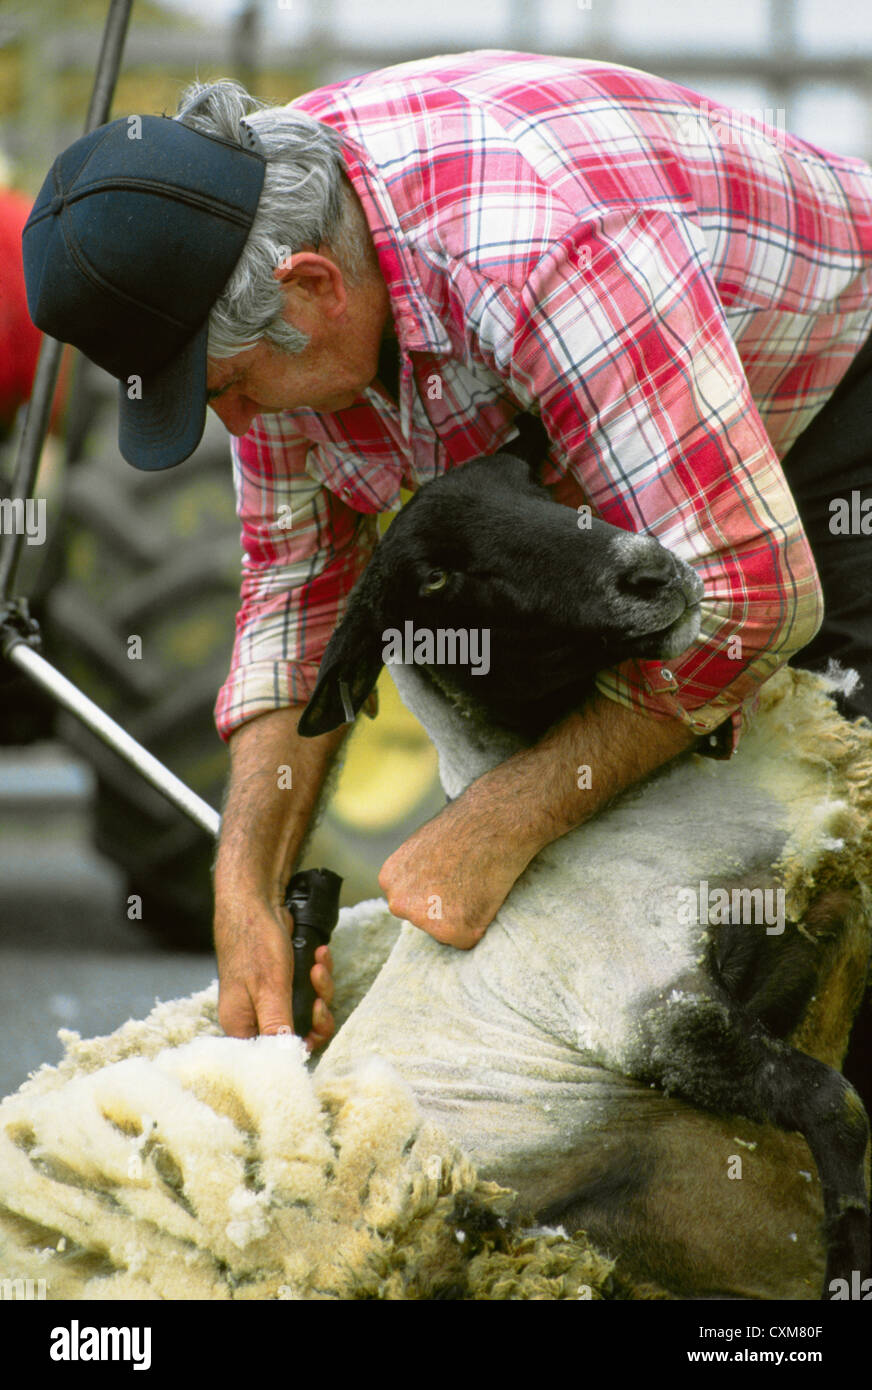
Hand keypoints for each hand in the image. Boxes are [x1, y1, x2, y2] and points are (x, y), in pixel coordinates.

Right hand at [214, 899, 334, 1049]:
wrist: (256, 899)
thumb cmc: (254, 942)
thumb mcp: (269, 989)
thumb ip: (277, 1026)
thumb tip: (284, 1060)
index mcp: (242, 1025)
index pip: (274, 1055)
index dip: (300, 1045)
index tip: (315, 1025)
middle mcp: (255, 1014)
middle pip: (298, 1032)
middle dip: (317, 1012)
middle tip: (320, 997)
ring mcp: (271, 996)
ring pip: (309, 1008)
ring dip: (321, 986)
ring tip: (319, 964)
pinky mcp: (284, 979)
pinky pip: (310, 987)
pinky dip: (319, 972)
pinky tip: (319, 954)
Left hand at [378, 794, 531, 948]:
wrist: (493, 822)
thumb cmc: (465, 826)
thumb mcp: (423, 846)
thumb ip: (416, 873)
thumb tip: (426, 889)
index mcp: (389, 880)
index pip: (411, 901)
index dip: (436, 891)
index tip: (451, 875)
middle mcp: (399, 903)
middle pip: (424, 919)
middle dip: (444, 908)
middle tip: (466, 881)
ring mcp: (424, 920)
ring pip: (446, 931)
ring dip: (463, 916)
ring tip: (476, 883)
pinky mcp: (453, 932)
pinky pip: (468, 939)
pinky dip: (480, 923)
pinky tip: (484, 894)